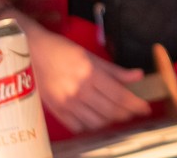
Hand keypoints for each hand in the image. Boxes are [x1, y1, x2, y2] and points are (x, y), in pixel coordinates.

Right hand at [24, 23, 151, 133]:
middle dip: (127, 114)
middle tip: (133, 111)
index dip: (135, 104)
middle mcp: (79, 90)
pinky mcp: (57, 110)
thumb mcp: (90, 55)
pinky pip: (79, 126)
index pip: (120, 96)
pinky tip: (94, 117)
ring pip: (96, 122)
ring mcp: (67, 103)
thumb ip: (115, 70)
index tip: (145, 108)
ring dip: (110, 120)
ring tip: (115, 113)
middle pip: (111, 111)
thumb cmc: (61, 50)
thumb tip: (137, 76)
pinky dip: (89, 125)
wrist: (31, 51)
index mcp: (90, 74)